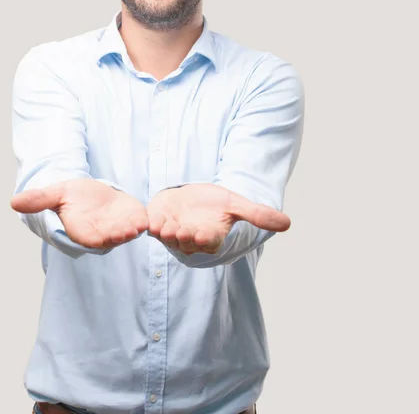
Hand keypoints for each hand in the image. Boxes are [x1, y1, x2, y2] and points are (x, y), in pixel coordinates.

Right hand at [11, 179, 148, 248]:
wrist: (87, 191)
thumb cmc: (69, 195)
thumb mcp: (55, 194)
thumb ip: (38, 200)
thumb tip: (13, 203)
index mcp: (81, 231)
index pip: (90, 239)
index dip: (99, 237)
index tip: (107, 235)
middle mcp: (100, 233)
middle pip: (112, 237)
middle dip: (120, 234)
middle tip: (130, 229)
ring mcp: (117, 227)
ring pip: (127, 231)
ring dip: (134, 229)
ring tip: (140, 223)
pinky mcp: (131, 218)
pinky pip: (138, 222)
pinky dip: (144, 221)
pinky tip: (148, 216)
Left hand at [147, 183, 290, 254]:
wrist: (193, 196)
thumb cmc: (216, 203)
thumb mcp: (237, 205)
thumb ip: (258, 215)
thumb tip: (288, 224)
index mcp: (210, 237)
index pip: (208, 242)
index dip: (205, 239)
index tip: (203, 236)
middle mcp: (190, 239)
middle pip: (186, 241)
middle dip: (183, 237)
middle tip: (182, 231)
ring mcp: (172, 232)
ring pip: (168, 236)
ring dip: (165, 232)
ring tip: (165, 226)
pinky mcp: (158, 223)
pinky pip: (153, 226)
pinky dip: (152, 223)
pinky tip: (151, 218)